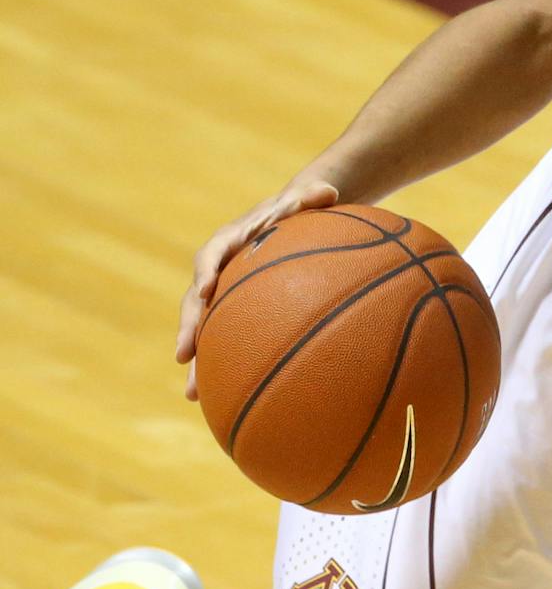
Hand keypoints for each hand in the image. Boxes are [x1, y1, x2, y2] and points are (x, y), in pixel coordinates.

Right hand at [176, 177, 340, 396]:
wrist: (295, 217)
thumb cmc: (303, 208)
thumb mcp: (309, 197)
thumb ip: (314, 194)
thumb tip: (330, 189)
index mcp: (232, 239)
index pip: (212, 254)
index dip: (206, 272)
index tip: (205, 291)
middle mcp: (221, 269)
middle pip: (198, 300)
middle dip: (189, 327)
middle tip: (184, 354)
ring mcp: (225, 292)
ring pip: (205, 328)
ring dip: (199, 359)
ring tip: (193, 394)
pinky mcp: (236, 310)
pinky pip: (226, 338)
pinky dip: (223, 364)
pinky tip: (225, 398)